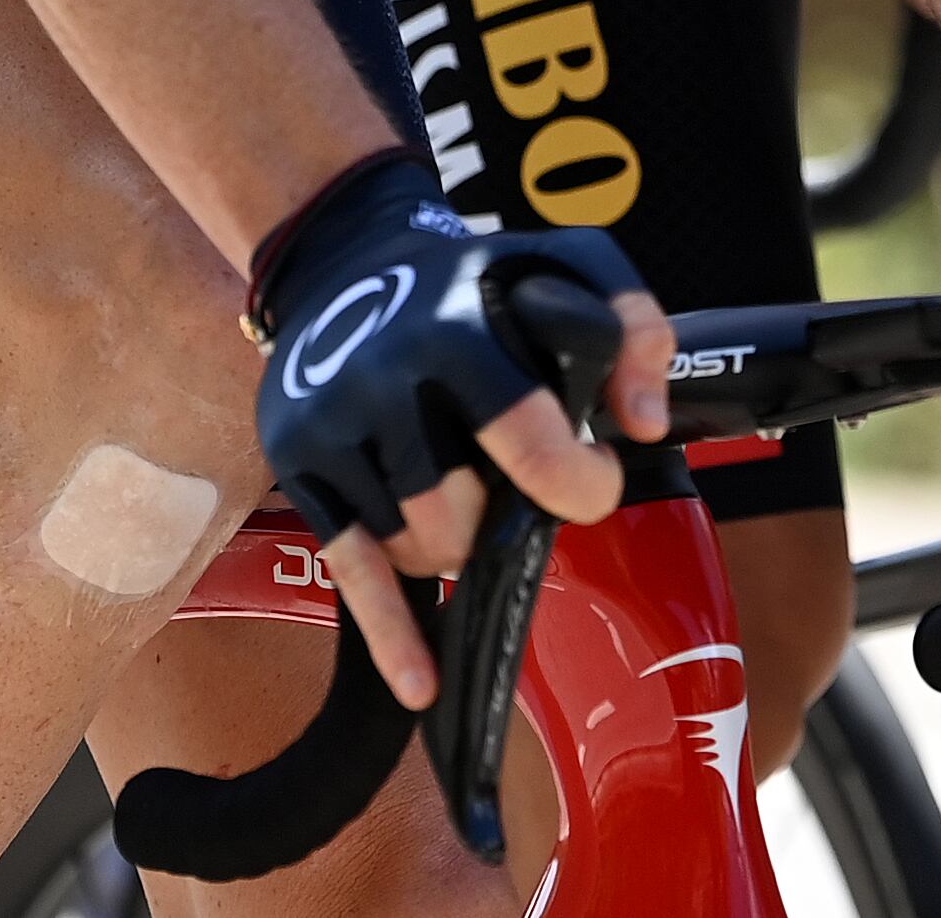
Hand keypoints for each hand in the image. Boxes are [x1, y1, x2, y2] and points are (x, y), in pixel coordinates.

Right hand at [245, 151, 674, 706]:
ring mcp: (332, 429)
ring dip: (454, 548)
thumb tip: (643, 425)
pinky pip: (350, 571)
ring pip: (414, 546)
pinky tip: (423, 681)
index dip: (578, 482)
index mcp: (454, 332)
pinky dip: (390, 634)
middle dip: (499, 519)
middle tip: (510, 488)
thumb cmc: (469, 276)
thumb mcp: (563, 260)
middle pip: (458, 512)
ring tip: (464, 502)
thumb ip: (632, 324)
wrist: (338, 259)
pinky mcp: (297, 467)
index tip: (594, 482)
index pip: (525, 438)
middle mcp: (383, 381)